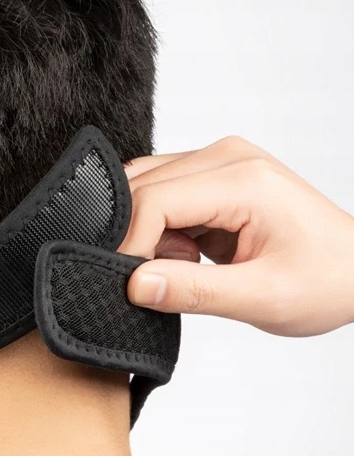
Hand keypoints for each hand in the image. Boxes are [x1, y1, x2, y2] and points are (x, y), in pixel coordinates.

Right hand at [120, 136, 353, 335]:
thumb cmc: (326, 280)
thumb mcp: (263, 298)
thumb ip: (194, 291)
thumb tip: (135, 285)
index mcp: (243, 179)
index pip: (154, 200)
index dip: (130, 244)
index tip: (128, 284)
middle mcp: (226, 157)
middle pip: (142, 188)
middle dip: (136, 238)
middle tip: (160, 278)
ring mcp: (218, 162)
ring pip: (144, 189)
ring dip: (148, 233)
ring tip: (186, 263)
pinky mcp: (210, 176)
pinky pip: (160, 195)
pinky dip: (159, 230)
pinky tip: (189, 252)